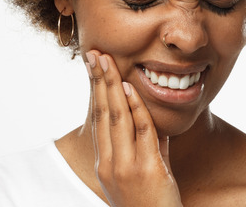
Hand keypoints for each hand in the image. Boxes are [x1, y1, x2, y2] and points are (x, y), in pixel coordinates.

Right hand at [85, 50, 182, 206]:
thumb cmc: (153, 205)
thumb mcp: (145, 173)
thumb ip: (148, 147)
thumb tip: (151, 123)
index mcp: (105, 165)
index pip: (97, 119)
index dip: (95, 91)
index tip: (92, 67)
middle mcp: (110, 165)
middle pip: (102, 114)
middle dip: (98, 81)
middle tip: (94, 54)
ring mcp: (127, 168)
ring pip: (117, 119)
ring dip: (112, 86)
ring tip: (107, 62)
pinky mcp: (147, 170)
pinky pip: (142, 133)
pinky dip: (136, 109)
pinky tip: (130, 89)